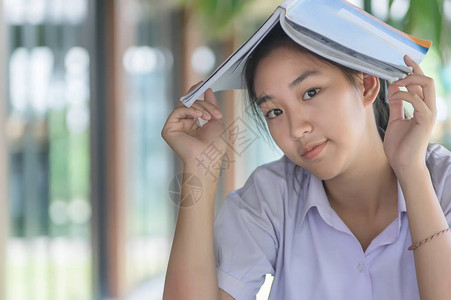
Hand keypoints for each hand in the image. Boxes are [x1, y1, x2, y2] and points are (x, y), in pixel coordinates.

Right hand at [161, 82, 225, 164]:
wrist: (208, 158)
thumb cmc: (215, 145)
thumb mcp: (216, 120)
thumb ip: (211, 104)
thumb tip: (207, 89)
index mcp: (193, 124)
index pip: (192, 105)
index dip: (195, 92)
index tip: (202, 84)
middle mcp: (182, 124)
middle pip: (189, 103)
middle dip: (203, 103)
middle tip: (214, 112)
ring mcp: (175, 126)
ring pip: (184, 106)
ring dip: (199, 107)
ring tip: (208, 116)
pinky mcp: (168, 129)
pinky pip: (177, 111)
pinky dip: (189, 110)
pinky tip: (198, 116)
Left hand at [383, 55, 436, 175]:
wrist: (402, 163)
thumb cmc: (399, 145)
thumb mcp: (396, 120)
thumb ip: (397, 105)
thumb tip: (393, 90)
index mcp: (423, 107)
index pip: (421, 83)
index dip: (413, 69)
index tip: (403, 58)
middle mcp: (428, 108)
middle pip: (427, 79)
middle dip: (414, 68)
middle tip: (400, 64)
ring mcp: (429, 113)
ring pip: (426, 84)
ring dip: (408, 80)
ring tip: (394, 85)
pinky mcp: (425, 119)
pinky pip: (416, 99)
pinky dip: (403, 94)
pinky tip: (392, 97)